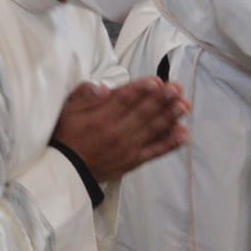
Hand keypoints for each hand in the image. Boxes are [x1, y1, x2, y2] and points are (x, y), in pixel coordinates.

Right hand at [52, 79, 189, 183]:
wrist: (68, 169)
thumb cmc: (67, 136)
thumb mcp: (67, 111)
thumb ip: (83, 96)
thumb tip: (103, 88)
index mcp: (101, 117)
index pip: (125, 99)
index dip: (142, 89)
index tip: (156, 81)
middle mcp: (118, 131)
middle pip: (144, 112)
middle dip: (162, 98)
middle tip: (177, 88)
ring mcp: (129, 147)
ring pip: (153, 129)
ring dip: (170, 116)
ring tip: (184, 105)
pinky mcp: (134, 160)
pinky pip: (156, 151)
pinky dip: (170, 143)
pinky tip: (183, 133)